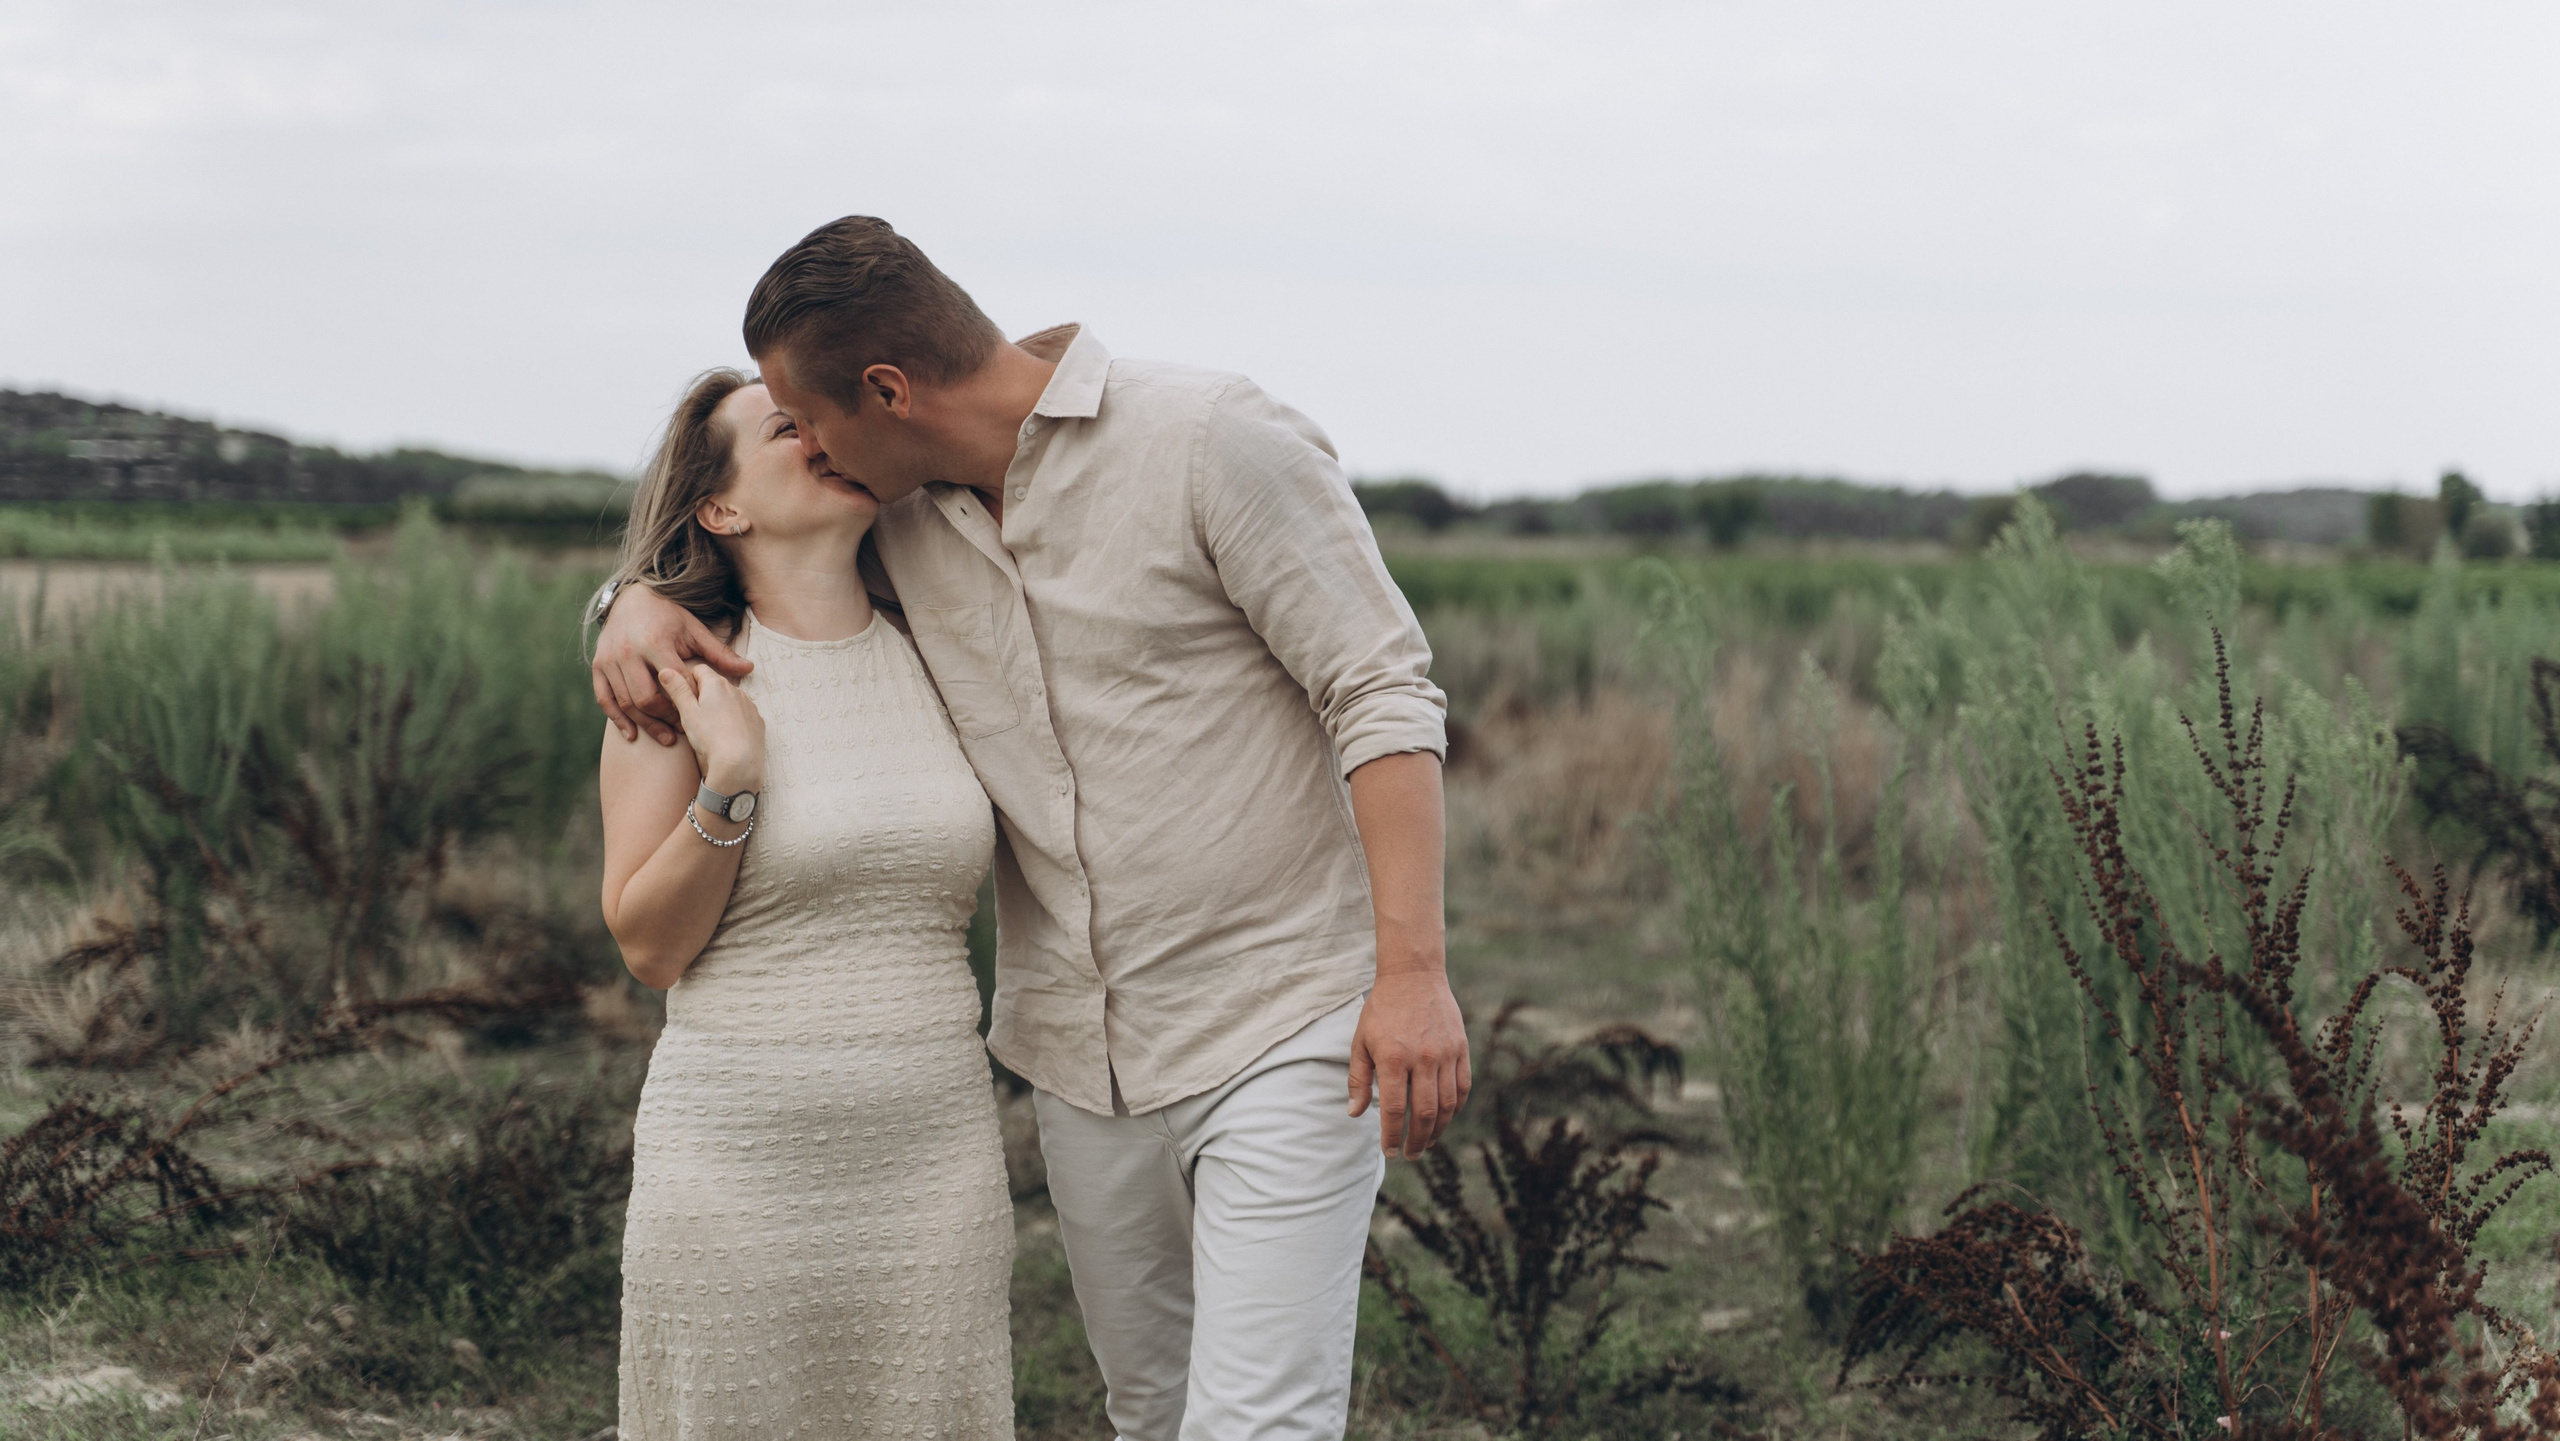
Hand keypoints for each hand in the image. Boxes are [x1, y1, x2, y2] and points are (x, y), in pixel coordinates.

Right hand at [592, 586, 752, 745]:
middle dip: (664, 718)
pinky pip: (604, 699)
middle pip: (646, 697)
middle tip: (680, 732)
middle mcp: (628, 652)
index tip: (700, 715)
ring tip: (664, 737)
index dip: (686, 701)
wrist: (631, 599)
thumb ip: (718, 653)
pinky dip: (617, 719)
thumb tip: (749, 669)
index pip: (672, 681)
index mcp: (655, 642)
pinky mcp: (598, 666)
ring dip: (644, 724)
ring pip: (625, 702)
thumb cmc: (667, 616)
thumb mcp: (693, 630)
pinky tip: (631, 734)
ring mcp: (609, 660)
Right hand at [658, 664, 764, 794]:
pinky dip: (734, 720)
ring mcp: (749, 705)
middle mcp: (736, 690)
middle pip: (715, 685)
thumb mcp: (687, 712)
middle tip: (694, 716)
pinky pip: (742, 714)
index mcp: (716, 684)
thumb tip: (666, 670)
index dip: (688, 682)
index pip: (698, 670)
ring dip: (719, 707)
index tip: (683, 698)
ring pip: (729, 699)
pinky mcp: (757, 721)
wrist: (738, 764)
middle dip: (703, 695)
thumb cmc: (709, 737)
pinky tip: (726, 735)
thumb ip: (677, 689)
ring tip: (710, 728)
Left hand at [1348, 970, 1470, 1157]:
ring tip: (1427, 1142)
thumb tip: (1355, 1113)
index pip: (1395, 1110)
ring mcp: (1446, 1054)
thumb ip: (1358, 1079)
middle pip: (1425, 1113)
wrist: (1413, 976)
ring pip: (1447, 1105)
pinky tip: (1445, 1118)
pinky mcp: (1461, 1048)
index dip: (1392, 1136)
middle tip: (1410, 1154)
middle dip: (1417, 1140)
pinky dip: (1455, 1108)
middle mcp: (1422, 1058)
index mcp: (1393, 1058)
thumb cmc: (1382, 1010)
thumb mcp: (1361, 1041)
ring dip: (1438, 1129)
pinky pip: (1462, 1087)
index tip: (1390, 1152)